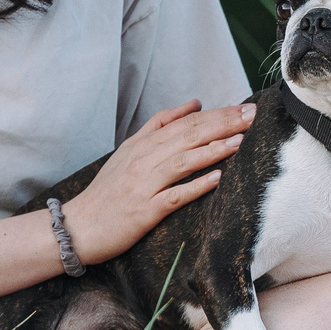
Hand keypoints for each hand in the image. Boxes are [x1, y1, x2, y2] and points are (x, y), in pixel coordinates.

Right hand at [61, 100, 249, 265]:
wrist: (78, 226)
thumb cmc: (108, 190)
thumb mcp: (130, 149)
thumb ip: (160, 124)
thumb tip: (195, 103)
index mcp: (143, 144)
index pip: (185, 122)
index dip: (216, 113)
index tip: (243, 107)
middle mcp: (144, 160)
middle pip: (188, 136)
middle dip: (223, 124)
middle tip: (251, 115)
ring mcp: (144, 185)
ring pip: (184, 161)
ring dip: (214, 149)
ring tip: (240, 140)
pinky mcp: (145, 211)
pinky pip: (174, 196)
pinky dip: (196, 186)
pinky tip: (217, 178)